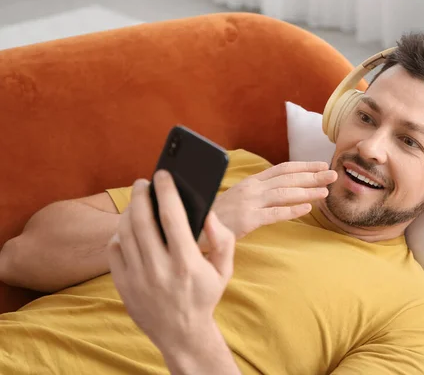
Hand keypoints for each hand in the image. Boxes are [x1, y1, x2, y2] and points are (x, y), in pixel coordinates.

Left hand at [106, 170, 234, 354]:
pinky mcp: (123, 285)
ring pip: (125, 232)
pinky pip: (114, 250)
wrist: (181, 334)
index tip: (163, 174)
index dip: (166, 190)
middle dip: (141, 194)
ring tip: (137, 200)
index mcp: (187, 263)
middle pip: (142, 219)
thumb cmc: (204, 295)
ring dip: (129, 210)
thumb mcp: (224, 268)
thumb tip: (207, 211)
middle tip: (143, 182)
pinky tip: (129, 227)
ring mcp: (138, 278)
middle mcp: (159, 269)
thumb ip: (222, 238)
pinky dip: (119, 233)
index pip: (172, 216)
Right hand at [211, 161, 336, 239]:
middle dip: (312, 175)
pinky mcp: (247, 220)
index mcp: (251, 181)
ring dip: (307, 191)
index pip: (282, 169)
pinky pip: (274, 214)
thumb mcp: (239, 198)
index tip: (321, 165)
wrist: (194, 228)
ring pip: (284, 194)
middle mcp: (252, 188)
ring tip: (325, 192)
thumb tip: (281, 188)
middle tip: (333, 174)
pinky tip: (307, 209)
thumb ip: (258, 192)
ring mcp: (249, 203)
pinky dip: (292, 210)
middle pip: (287, 178)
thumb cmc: (218, 216)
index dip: (303, 166)